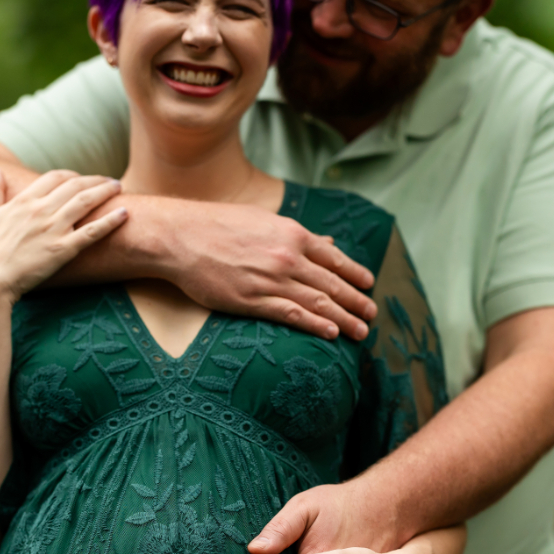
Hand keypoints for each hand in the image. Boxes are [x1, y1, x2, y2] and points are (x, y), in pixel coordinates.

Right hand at [0, 168, 127, 302]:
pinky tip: (124, 213)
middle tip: (109, 181)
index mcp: (24, 201)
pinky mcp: (63, 250)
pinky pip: (92, 232)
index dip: (71, 175)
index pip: (54, 178)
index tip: (81, 178)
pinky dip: (110, 221)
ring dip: (105, 192)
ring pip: (86, 202)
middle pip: (74, 186)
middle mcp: (41, 210)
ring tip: (119, 187)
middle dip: (94, 180)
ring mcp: (54, 229)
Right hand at [161, 201, 377, 340]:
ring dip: (345, 318)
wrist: (181, 237)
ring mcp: (272, 280)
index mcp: (292, 234)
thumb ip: (296, 234)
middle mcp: (288, 257)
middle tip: (372, 313)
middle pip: (332, 283)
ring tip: (361, 331)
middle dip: (357, 300)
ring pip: (318, 302)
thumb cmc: (217, 225)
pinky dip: (315, 325)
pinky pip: (292, 315)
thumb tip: (326, 240)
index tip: (369, 284)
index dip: (355, 273)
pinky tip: (332, 333)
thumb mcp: (263, 220)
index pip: (334, 256)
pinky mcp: (253, 300)